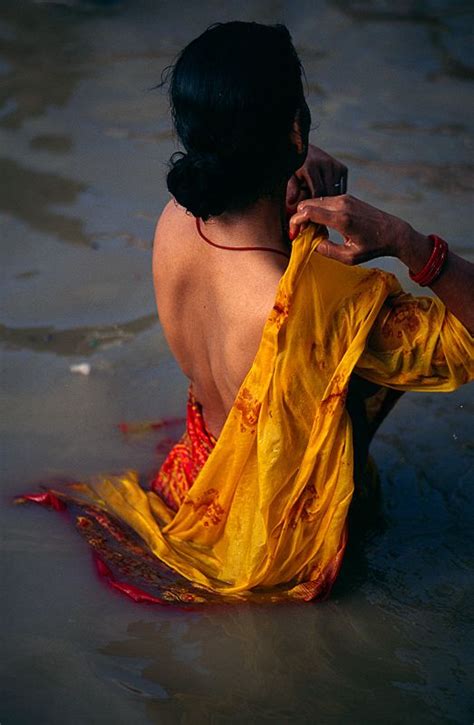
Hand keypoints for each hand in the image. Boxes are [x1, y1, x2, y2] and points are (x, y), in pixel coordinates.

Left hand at [285, 145, 347, 217]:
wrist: (302, 149)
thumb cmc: (293, 167)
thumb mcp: (289, 176)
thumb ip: (291, 188)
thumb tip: (291, 202)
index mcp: (311, 166)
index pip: (317, 192)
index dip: (315, 206)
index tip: (310, 217)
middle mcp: (325, 163)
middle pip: (328, 192)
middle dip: (323, 206)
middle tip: (317, 218)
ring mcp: (335, 165)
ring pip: (336, 191)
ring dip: (330, 202)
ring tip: (321, 211)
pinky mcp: (342, 168)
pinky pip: (341, 188)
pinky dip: (335, 196)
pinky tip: (327, 201)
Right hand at [289, 194, 414, 261]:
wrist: (393, 232)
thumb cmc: (373, 247)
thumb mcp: (349, 257)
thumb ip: (327, 251)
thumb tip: (312, 243)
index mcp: (342, 219)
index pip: (308, 212)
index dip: (295, 222)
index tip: (294, 235)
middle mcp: (341, 204)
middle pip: (307, 204)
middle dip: (299, 219)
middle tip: (300, 235)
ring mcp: (344, 198)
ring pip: (314, 202)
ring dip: (308, 215)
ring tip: (313, 232)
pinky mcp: (347, 197)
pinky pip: (324, 201)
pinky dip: (317, 212)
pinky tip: (323, 226)